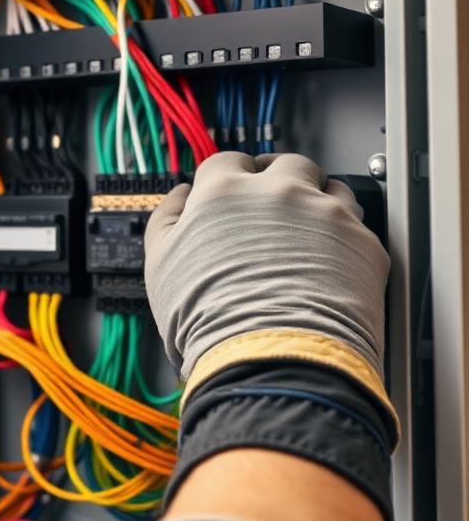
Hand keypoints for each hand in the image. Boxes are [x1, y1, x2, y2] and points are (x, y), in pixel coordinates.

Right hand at [144, 152, 389, 381]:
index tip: (233, 191)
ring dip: (318, 200)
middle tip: (275, 206)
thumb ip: (166, 218)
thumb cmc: (211, 320)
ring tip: (308, 234)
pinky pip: (358, 226)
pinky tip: (330, 262)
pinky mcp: (361, 243)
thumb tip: (180, 196)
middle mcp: (277, 192)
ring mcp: (324, 214)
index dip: (229, 177)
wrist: (271, 360)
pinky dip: (345, 238)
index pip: (228, 160)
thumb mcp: (160, 264)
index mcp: (224, 192)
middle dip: (280, 179)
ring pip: (329, 186)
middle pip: (286, 163)